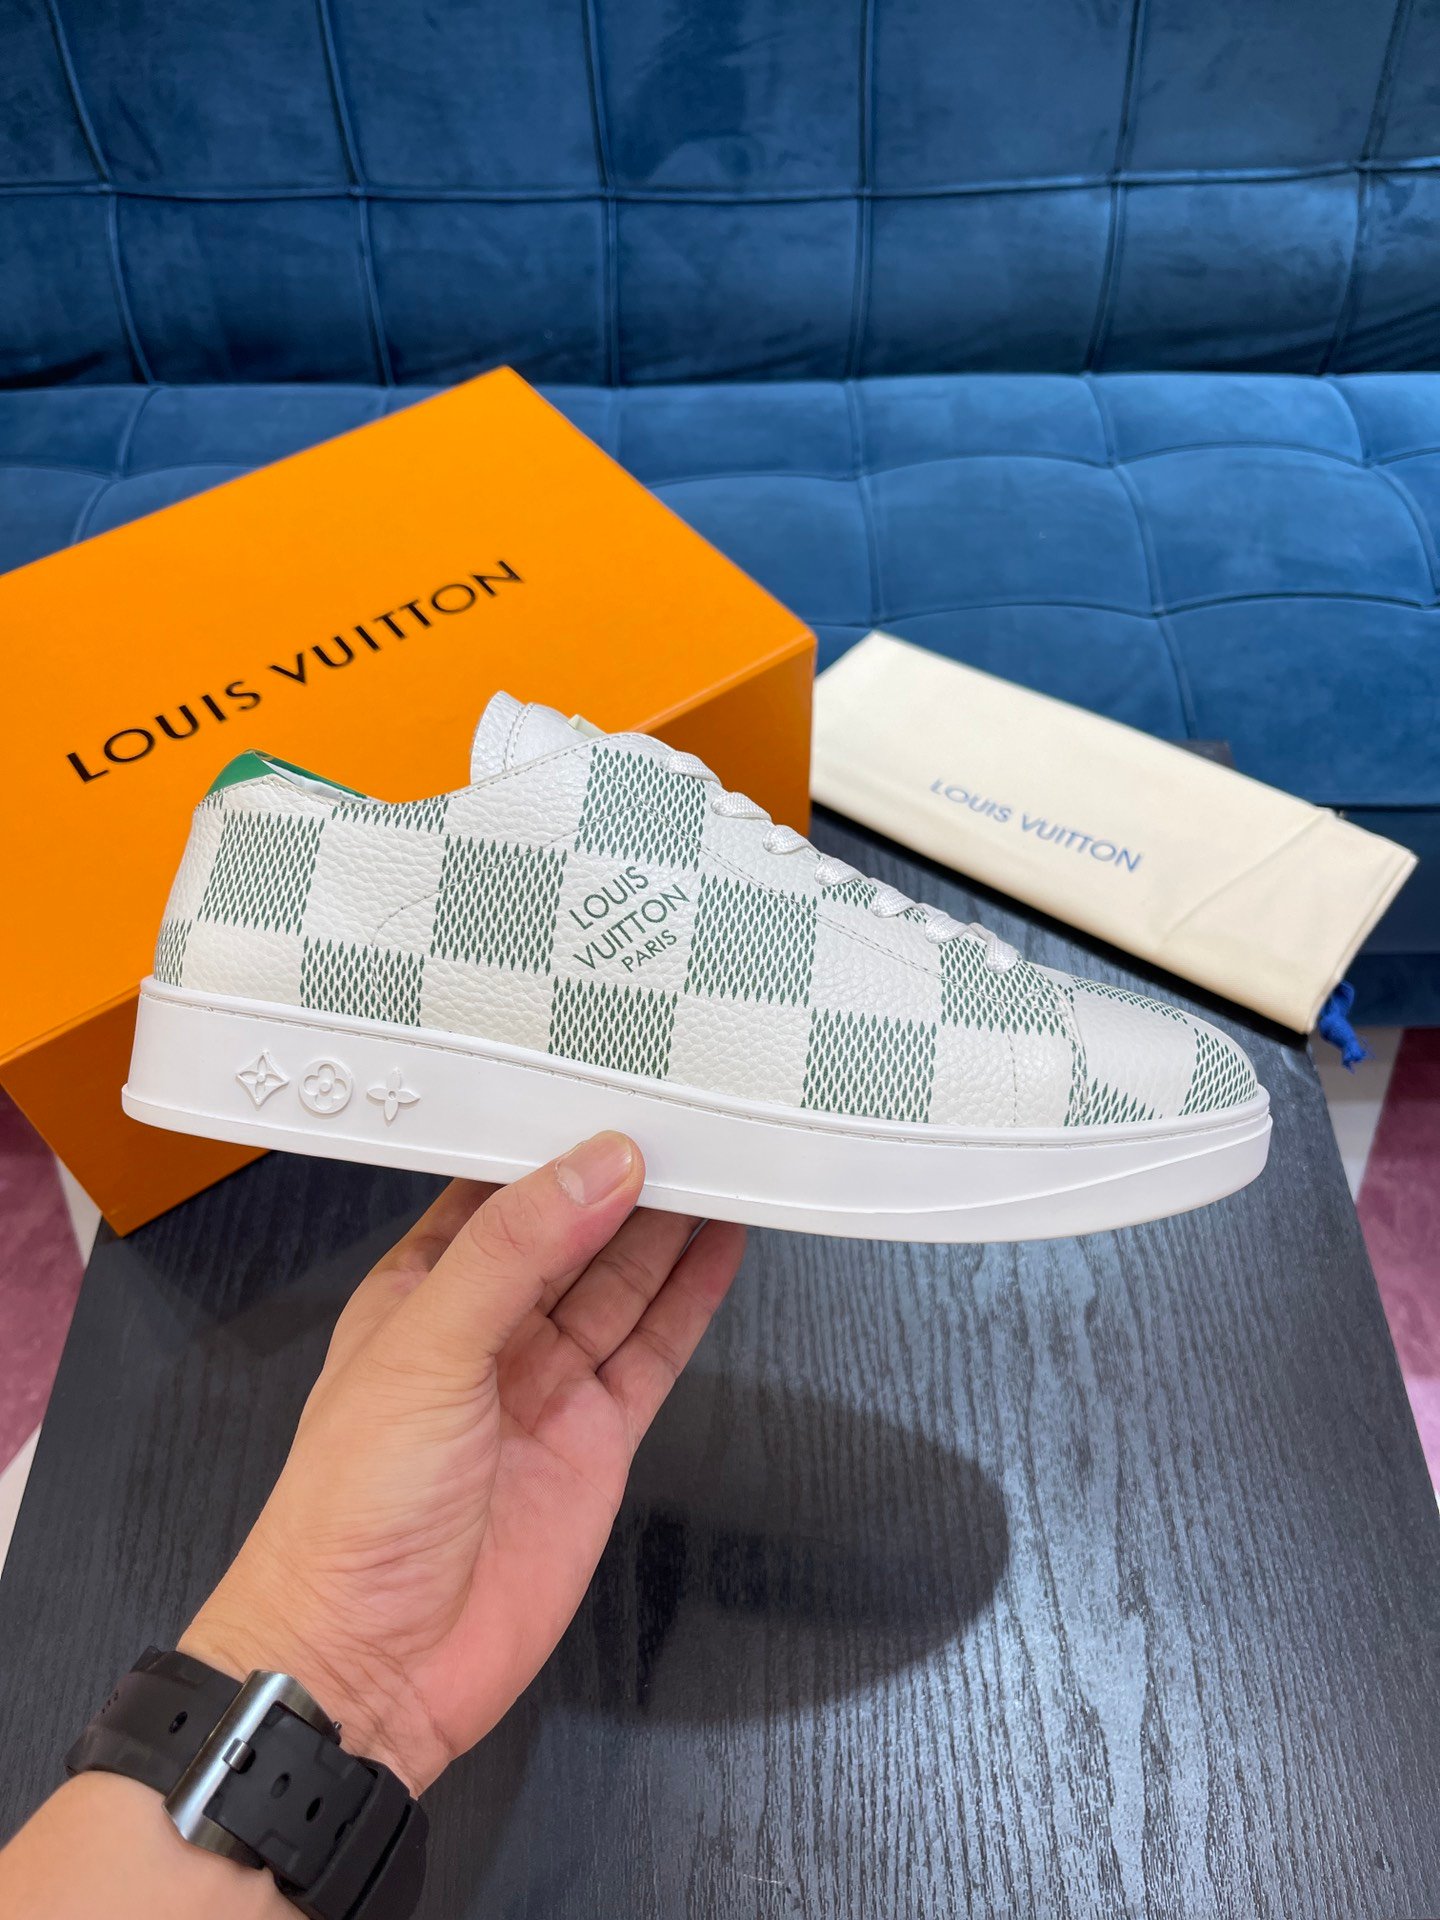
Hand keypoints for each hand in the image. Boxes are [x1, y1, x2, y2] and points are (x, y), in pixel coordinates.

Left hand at [181, 1132, 744, 1793]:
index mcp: (420, 1291)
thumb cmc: (351, 1510)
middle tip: (692, 1114)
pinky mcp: (597, 1438)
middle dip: (626, 1176)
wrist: (371, 1668)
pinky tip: (723, 1245)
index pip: (497, 1191)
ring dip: (670, 1226)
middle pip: (572, 1232)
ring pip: (622, 1283)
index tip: (615, 1086)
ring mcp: (546, 1385)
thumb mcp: (424, 1351)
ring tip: (723, 1157)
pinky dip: (691, 1298)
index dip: (554, 1141)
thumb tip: (597, 1166)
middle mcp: (487, 1330)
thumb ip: (514, 1253)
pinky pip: (653, 1350)